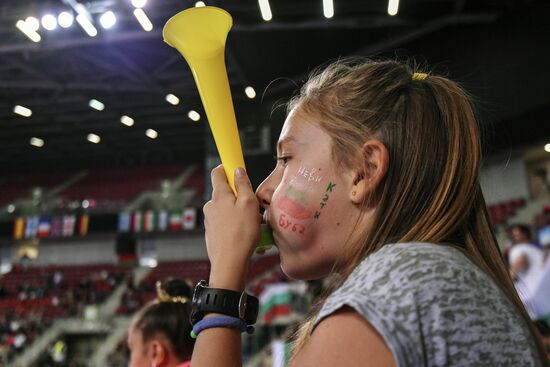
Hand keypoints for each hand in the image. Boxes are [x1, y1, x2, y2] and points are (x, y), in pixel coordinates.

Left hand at [203, 165, 260, 289]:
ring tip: (252, 225)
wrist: (230, 263)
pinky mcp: (213, 234)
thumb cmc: (242, 233)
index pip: (217, 173)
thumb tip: (238, 170)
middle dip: (238, 196)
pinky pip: (226, 224)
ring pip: (227, 210)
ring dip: (238, 213)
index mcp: (219, 195)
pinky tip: (245, 236)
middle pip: (225, 193)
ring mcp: (210, 221)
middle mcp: (211, 206)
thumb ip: (243, 185)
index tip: (236, 169)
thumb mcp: (249, 204)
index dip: (227, 167)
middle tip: (253, 206)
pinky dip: (235, 226)